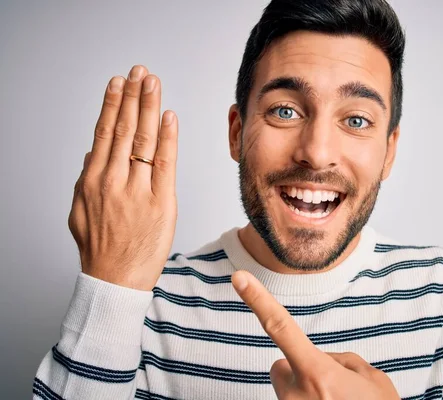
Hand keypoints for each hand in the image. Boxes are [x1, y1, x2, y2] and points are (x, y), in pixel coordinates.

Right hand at [68, 65, 177, 290]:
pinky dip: (167, 138)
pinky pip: (165, 164)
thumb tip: (94, 152)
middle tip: (139, 73)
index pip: (104, 133)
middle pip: (124, 129)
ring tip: (152, 84)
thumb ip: (85, 181)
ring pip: (143, 141)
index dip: (113, 104)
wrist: (116, 280)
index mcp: (93, 181)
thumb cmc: (100, 249)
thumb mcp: (79, 212)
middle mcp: (114, 181)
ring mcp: (139, 190)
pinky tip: (169, 117)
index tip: (118, 83)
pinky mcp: (162, 202)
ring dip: (149, 108)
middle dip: (133, 97)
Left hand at [232, 271, 400, 399]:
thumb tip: (324, 362)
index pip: (281, 329)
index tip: (238, 278)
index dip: (258, 301)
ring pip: (288, 389)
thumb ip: (343, 362)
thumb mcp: (373, 381)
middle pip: (281, 367)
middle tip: (332, 388)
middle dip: (299, 369)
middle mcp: (297, 395)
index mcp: (318, 375)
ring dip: (305, 392)